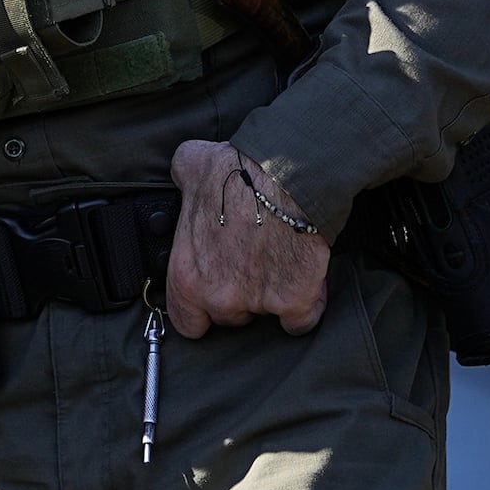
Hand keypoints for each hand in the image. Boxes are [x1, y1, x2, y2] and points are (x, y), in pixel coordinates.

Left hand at [167, 139, 329, 339]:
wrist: (286, 176)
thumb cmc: (239, 173)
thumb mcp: (192, 167)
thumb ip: (182, 179)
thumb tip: (184, 172)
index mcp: (187, 275)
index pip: (186, 321)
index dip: (201, 313)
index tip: (213, 301)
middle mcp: (218, 296)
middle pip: (230, 316)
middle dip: (241, 295)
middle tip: (253, 264)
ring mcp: (257, 303)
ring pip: (266, 317)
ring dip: (273, 297)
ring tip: (280, 262)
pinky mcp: (294, 302)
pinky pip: (301, 321)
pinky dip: (306, 305)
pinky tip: (306, 282)